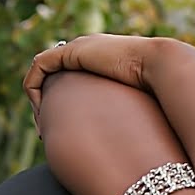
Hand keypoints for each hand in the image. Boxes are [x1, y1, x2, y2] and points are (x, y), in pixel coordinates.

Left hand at [24, 34, 164, 123]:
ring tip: (42, 125)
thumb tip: (132, 145)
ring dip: (37, 99)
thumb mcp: (138, 107)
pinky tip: (41, 111)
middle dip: (45, 103)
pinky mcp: (69, 52)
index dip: (62, 103)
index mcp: (102, 61)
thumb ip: (128, 116)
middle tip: (46, 130)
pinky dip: (34, 88)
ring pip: (42, 71)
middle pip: (53, 74)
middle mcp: (87, 51)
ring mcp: (77, 49)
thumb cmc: (157, 92)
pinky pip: (39, 67)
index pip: (71, 77)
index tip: (62, 131)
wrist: (160, 68)